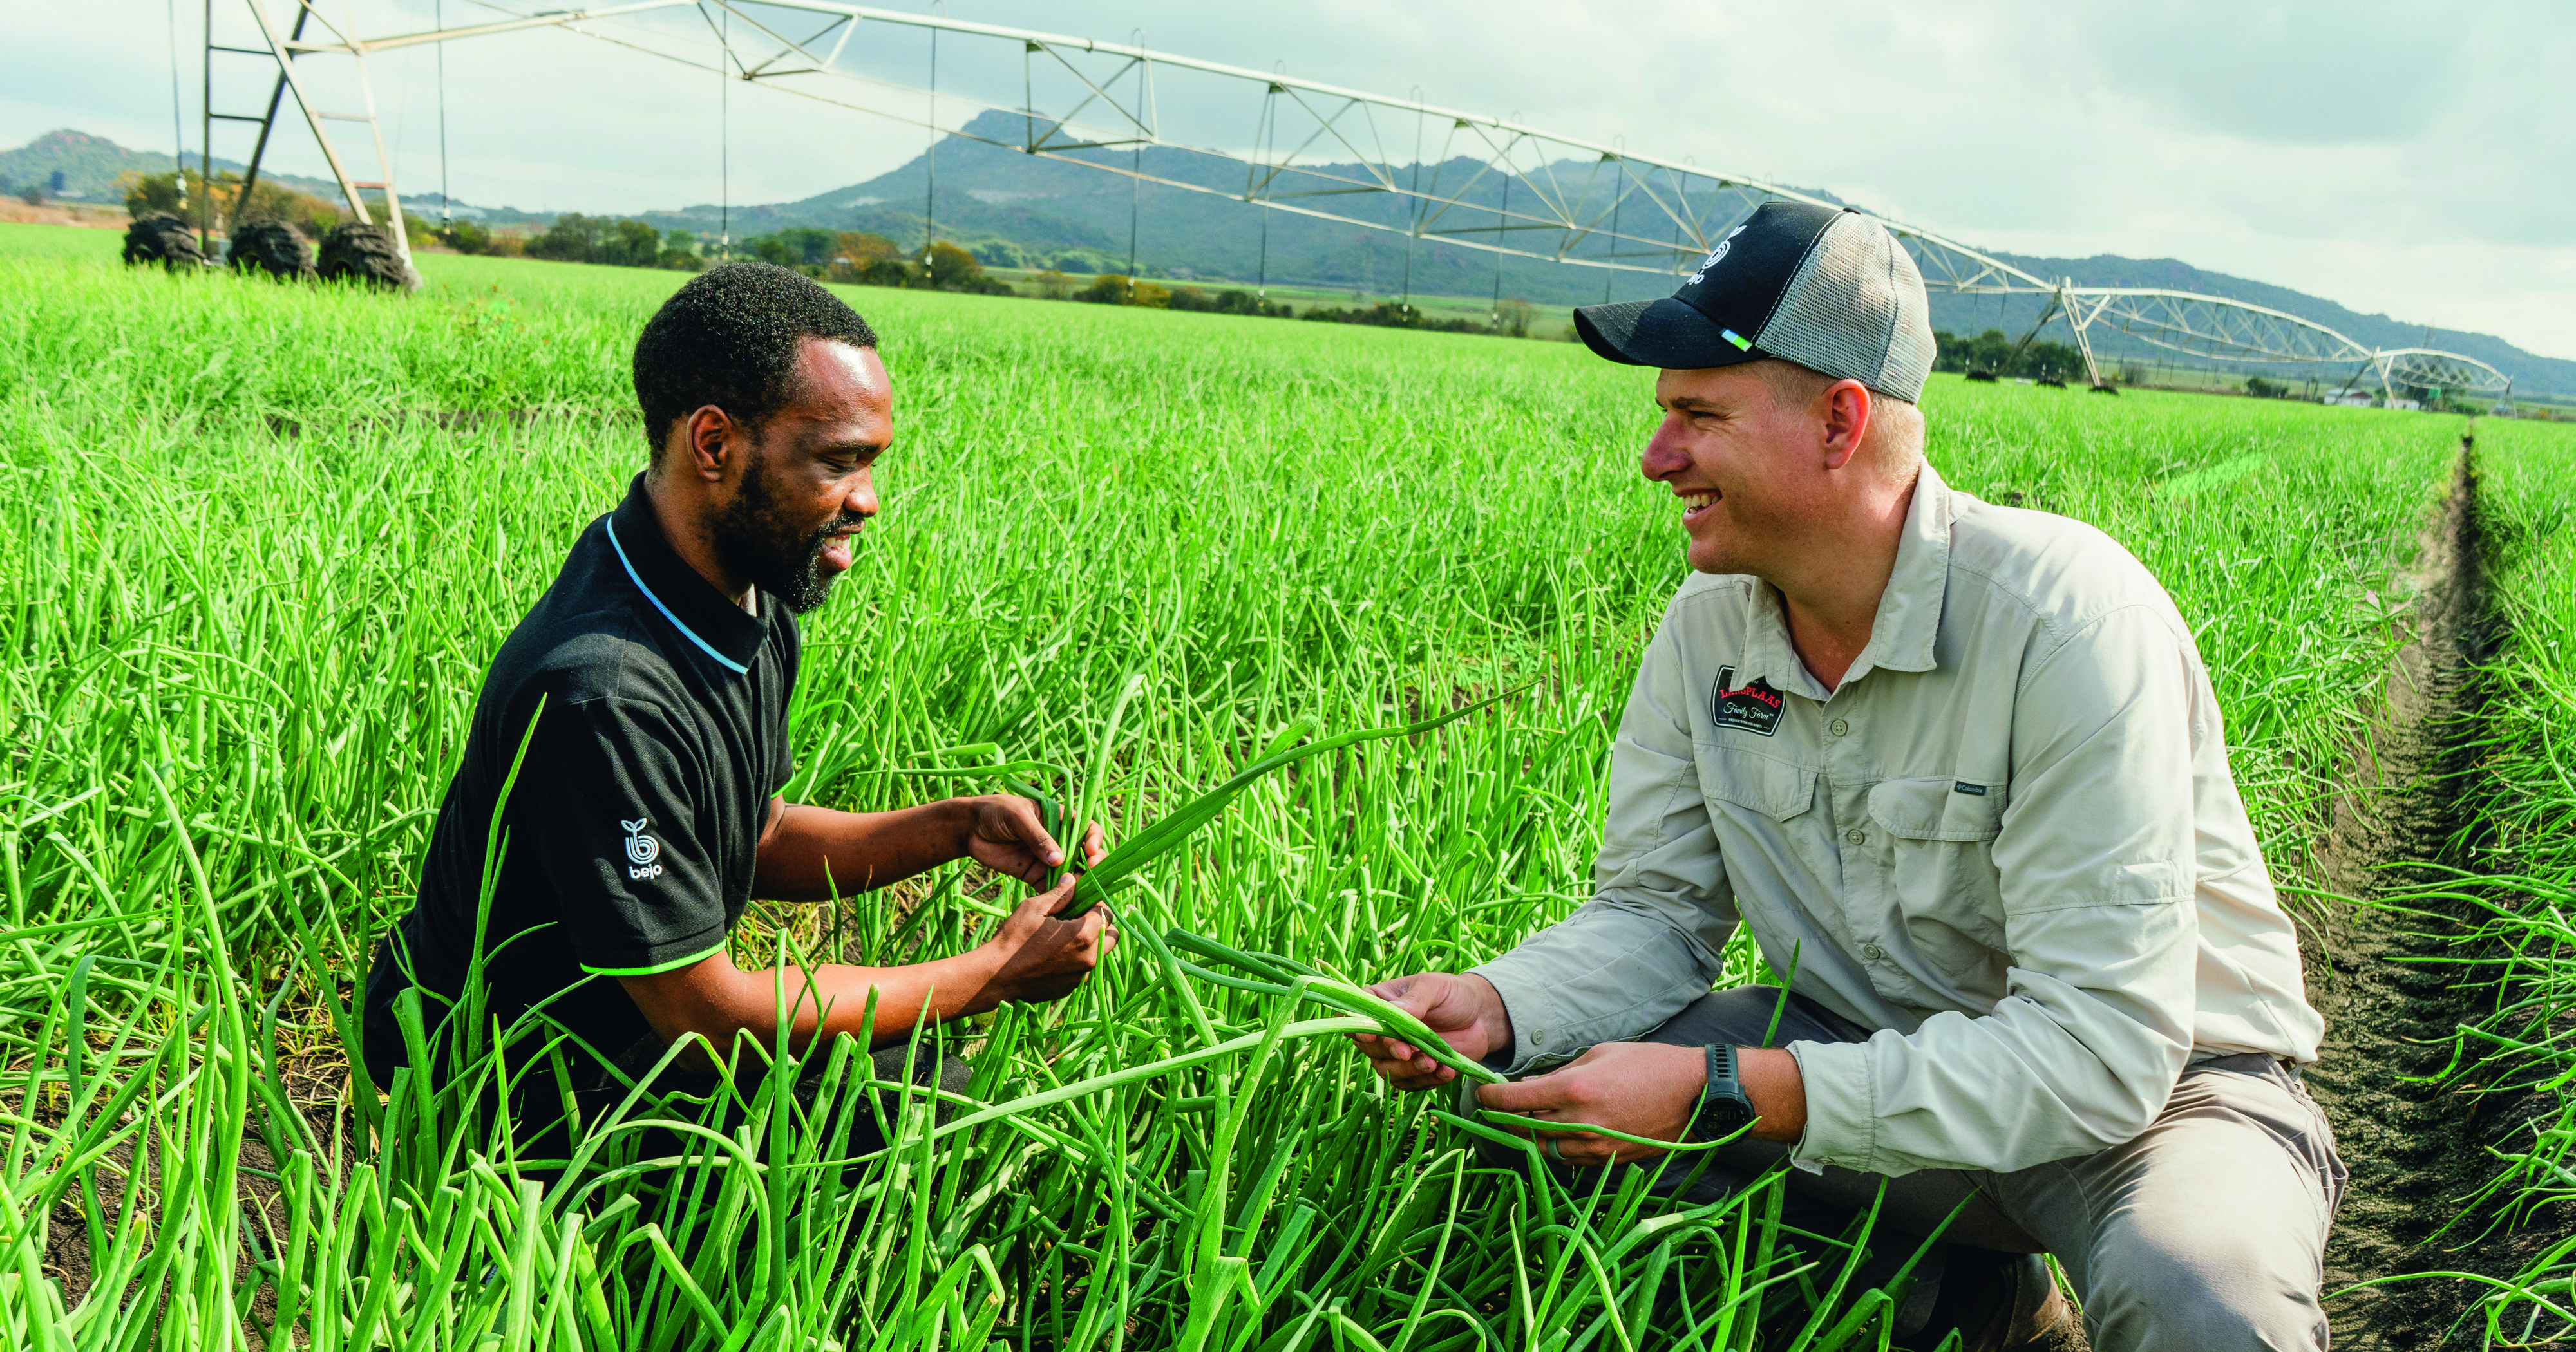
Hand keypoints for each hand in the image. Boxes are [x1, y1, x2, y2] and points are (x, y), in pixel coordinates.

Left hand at [960, 795, 1106, 886]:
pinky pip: (1052, 888)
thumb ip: (1038, 837)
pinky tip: (1065, 903)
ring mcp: (1047, 860)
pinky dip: (1059, 897)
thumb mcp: (1018, 818)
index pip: (1087, 828)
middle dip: (1093, 865)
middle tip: (1092, 874)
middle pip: (1085, 854)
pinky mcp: (1034, 875)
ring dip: (1079, 883)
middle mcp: (1059, 840)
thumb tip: (1059, 861)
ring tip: (1083, 893)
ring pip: (1072, 873)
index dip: (1094, 839)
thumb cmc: (995, 813)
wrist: (969, 829)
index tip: (1091, 851)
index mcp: (1060, 820)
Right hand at [973, 874, 1117, 1006]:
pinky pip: (1084, 969)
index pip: (1106, 913)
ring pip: (1099, 954)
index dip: (1096, 904)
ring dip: (1091, 942)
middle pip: (1111, 936)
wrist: (995, 977)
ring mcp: (1080, 976)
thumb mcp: (1034, 908)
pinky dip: (1077, 960)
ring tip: (1067, 935)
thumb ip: (1059, 894)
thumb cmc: (1013, 939)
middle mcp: (1088, 958)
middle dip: (1101, 924)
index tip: (1083, 900)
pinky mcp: (1071, 988)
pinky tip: (1056, 954)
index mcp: (1082, 935)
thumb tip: (1074, 879)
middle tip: (1080, 917)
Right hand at [1346, 972, 1511, 1090]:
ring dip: (1409, 1070)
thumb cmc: (1453, 994)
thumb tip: (1394, 1012)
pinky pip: (1412, 1084)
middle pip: (1370, 1049)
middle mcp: (1384, 1031)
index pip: (1357, 1016)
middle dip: (1389, 1053)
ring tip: (1433, 1063)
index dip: (1358, 1028)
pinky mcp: (1416, 1071)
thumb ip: (1414, 1001)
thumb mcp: (1434, 988)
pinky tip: (1446, 1071)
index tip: (1370, 1036)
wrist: (1483, 1017)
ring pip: (1389, 1071)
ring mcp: (1398, 1053)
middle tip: (1408, 1052)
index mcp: (1380, 1003)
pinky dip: (1428, 1081)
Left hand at [1474, 1041, 1705, 1165]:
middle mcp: (1579, 1123)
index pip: (1513, 1101)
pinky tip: (1558, 1131)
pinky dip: (1556, 1146)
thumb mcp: (1599, 1054)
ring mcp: (1594, 1147)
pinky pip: (1569, 1159)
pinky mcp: (1608, 1161)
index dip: (1490, 1098)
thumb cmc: (1648, 1064)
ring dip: (1529, 1135)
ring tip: (1525, 1120)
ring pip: (1543, 1149)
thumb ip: (1560, 1072)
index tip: (1481, 1093)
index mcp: (1573, 1089)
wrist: (1694, 1094)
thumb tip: (1530, 1086)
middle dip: (1503, 1119)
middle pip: (1521, 1130)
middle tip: (1494, 1109)